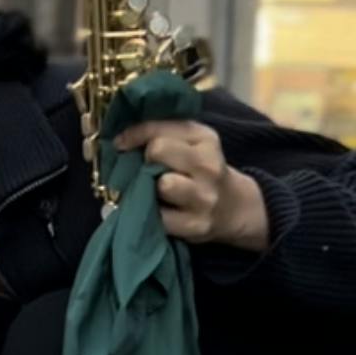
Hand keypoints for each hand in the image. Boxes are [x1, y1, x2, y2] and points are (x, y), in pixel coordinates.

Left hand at [115, 120, 268, 249]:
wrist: (235, 208)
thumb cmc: (202, 171)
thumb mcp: (194, 142)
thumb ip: (163, 132)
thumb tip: (121, 139)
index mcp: (205, 138)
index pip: (158, 129)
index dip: (133, 135)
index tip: (121, 144)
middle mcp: (208, 165)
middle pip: (158, 151)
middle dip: (146, 160)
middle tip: (147, 169)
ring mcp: (203, 197)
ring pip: (163, 184)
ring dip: (150, 188)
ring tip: (153, 190)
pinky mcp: (195, 226)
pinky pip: (159, 216)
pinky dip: (151, 213)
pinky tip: (156, 210)